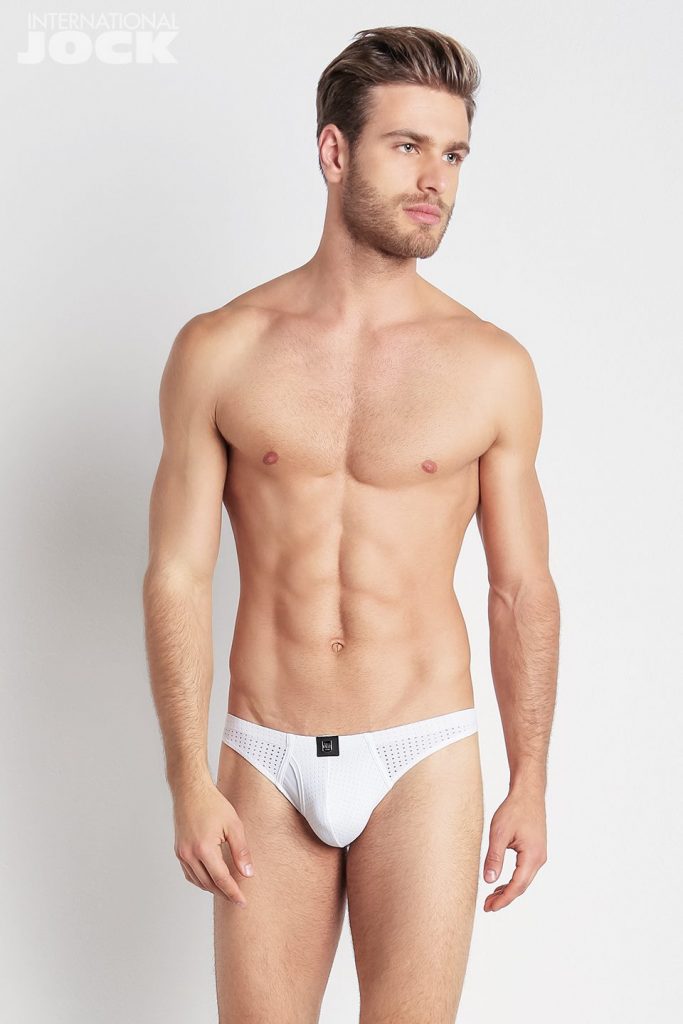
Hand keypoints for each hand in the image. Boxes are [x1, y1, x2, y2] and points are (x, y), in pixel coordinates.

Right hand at [172, 780, 254, 907]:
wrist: (191, 791)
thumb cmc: (212, 804)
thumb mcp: (233, 825)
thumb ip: (241, 851)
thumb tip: (248, 874)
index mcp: (204, 848)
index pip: (221, 879)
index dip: (233, 893)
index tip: (242, 902)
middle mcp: (189, 854)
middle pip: (208, 884)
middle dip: (224, 893)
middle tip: (237, 899)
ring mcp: (181, 853)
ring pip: (198, 881)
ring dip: (212, 888)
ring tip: (227, 890)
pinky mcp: (178, 851)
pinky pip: (189, 873)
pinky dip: (201, 880)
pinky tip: (211, 878)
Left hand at [482, 787, 546, 911]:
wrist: (528, 793)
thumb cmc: (514, 810)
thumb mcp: (499, 833)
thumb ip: (494, 858)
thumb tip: (488, 880)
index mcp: (532, 856)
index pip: (517, 886)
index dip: (503, 899)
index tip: (490, 908)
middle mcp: (539, 859)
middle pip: (521, 886)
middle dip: (504, 898)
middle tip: (487, 907)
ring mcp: (539, 855)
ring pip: (523, 880)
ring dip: (508, 889)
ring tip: (491, 897)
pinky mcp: (535, 851)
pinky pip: (524, 871)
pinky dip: (512, 880)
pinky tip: (500, 882)